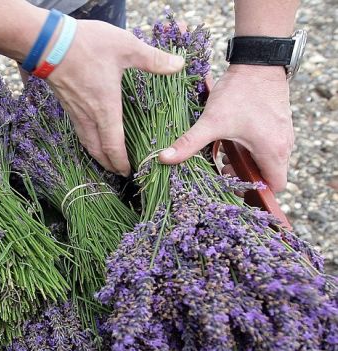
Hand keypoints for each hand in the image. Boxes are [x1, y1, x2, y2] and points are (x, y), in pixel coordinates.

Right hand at [46, 20, 184, 175]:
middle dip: (109, 164)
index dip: (121, 162)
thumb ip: (153, 59)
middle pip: (97, 150)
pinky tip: (93, 134)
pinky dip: (88, 140)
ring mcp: (75, 111)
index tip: (129, 171)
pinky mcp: (67, 104)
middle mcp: (88, 116)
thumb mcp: (126, 47)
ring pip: (86, 142)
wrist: (49, 43)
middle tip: (120, 172)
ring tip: (106, 159)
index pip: (113, 146)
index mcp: (105, 109)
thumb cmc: (87, 46)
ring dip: (97, 154)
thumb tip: (179, 65)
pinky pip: (79, 130)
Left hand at [159, 64, 292, 191]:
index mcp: (273, 150)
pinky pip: (268, 147)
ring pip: (267, 161)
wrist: (258, 61)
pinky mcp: (279, 124)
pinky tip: (231, 143)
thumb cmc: (239, 92)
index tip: (233, 184)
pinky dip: (251, 150)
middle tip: (223, 170)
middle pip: (269, 175)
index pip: (275, 186)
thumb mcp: (212, 121)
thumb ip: (189, 143)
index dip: (255, 191)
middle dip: (245, 177)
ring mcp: (284, 134)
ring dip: (246, 163)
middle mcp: (284, 145)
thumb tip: (164, 158)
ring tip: (224, 157)